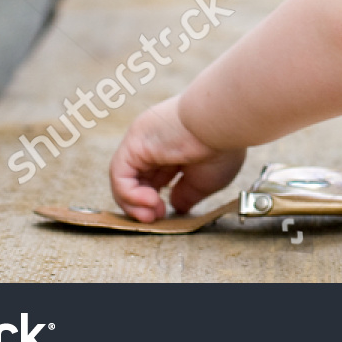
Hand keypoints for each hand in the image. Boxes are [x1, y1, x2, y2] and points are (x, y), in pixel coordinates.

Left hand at [109, 96, 246, 221]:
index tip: (169, 214)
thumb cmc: (221, 147)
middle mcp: (155, 143)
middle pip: (137, 180)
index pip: (155, 178)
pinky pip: (120, 175)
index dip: (156, 199)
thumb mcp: (207, 180)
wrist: (221, 123)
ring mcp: (142, 142)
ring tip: (152, 215)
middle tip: (156, 219)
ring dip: (134, 204)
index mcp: (174, 148)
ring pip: (124, 179)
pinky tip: (150, 202)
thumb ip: (188, 194)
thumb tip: (175, 206)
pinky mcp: (133, 144)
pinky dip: (129, 195)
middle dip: (143, 205)